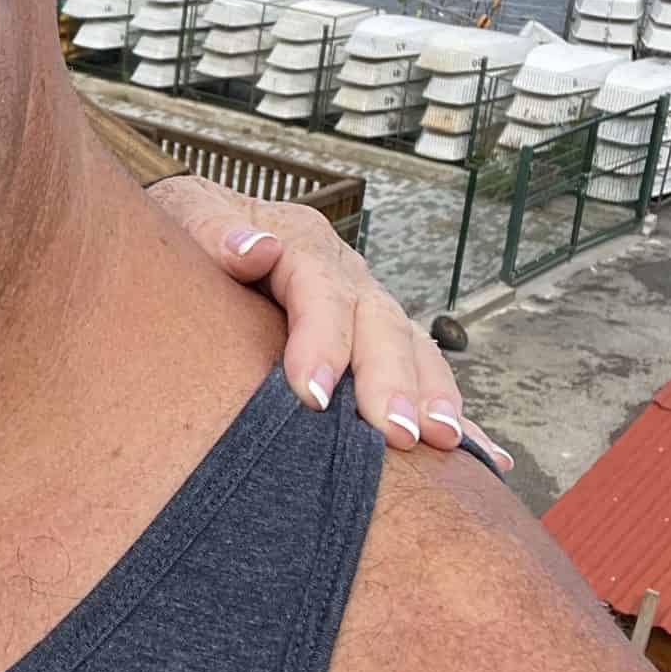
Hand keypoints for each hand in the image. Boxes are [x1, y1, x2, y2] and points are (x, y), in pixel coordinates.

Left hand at [144, 175, 507, 470]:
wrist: (197, 231)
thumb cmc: (183, 230)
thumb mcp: (184, 213)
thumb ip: (212, 230)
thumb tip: (252, 248)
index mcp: (301, 242)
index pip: (320, 289)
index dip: (322, 340)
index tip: (313, 396)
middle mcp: (345, 273)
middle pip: (378, 322)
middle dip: (392, 380)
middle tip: (400, 434)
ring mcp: (366, 308)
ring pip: (410, 347)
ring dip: (432, 395)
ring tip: (446, 443)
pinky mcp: (375, 343)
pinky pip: (422, 377)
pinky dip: (453, 414)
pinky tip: (487, 458)